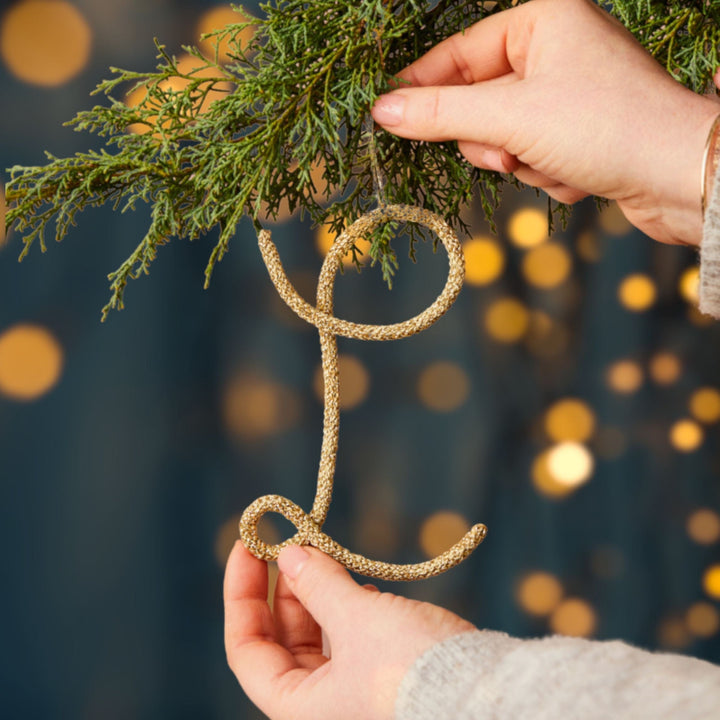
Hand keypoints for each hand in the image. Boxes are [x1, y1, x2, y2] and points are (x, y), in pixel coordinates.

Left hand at [224, 541, 474, 719]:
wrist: (485, 698)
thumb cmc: (414, 670)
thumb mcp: (358, 620)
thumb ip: (319, 585)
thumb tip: (290, 554)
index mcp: (298, 708)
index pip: (246, 648)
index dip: (241, 594)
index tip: (247, 546)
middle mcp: (321, 709)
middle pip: (282, 640)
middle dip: (286, 587)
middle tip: (293, 540)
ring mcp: (352, 697)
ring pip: (317, 638)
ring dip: (318, 593)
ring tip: (325, 554)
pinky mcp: (382, 681)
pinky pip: (349, 641)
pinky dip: (348, 609)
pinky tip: (362, 585)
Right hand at [371, 0, 719, 245]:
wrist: (678, 176)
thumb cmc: (604, 126)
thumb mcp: (510, 118)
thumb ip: (442, 113)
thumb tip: (384, 112)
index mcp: (542, 20)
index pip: (458, 53)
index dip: (422, 86)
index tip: (387, 114)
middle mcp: (556, 49)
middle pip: (479, 101)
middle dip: (490, 140)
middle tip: (506, 155)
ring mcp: (569, 92)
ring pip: (503, 136)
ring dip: (519, 162)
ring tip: (552, 165)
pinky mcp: (581, 131)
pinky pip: (532, 155)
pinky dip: (545, 173)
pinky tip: (577, 176)